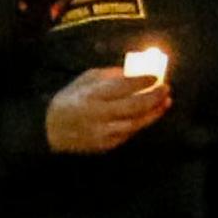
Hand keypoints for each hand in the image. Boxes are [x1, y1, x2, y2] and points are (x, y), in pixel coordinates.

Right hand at [44, 68, 172, 154]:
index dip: (142, 81)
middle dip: (153, 97)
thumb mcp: (84, 81)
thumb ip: (109, 76)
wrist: (51, 131)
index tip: (156, 76)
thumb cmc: (69, 100)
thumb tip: (133, 72)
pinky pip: (129, 133)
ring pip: (135, 123)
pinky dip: (141, 123)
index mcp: (92, 95)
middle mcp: (99, 114)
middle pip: (133, 106)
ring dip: (153, 113)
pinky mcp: (106, 144)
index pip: (123, 87)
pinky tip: (150, 115)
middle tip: (166, 89)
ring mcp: (103, 132)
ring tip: (165, 103)